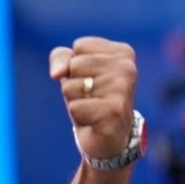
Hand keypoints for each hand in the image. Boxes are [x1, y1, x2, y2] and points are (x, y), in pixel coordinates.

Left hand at [49, 37, 136, 160]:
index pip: (79, 46)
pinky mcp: (114, 112)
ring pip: (71, 86)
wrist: (109, 137)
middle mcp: (127, 67)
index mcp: (123, 52)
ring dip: (76, 100)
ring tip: (93, 107)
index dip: (75, 65)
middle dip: (74, 84)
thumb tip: (57, 73)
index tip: (91, 79)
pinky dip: (78, 116)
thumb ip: (61, 58)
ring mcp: (122, 89)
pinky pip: (74, 107)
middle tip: (91, 97)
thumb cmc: (91, 99)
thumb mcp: (73, 72)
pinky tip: (94, 120)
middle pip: (74, 65)